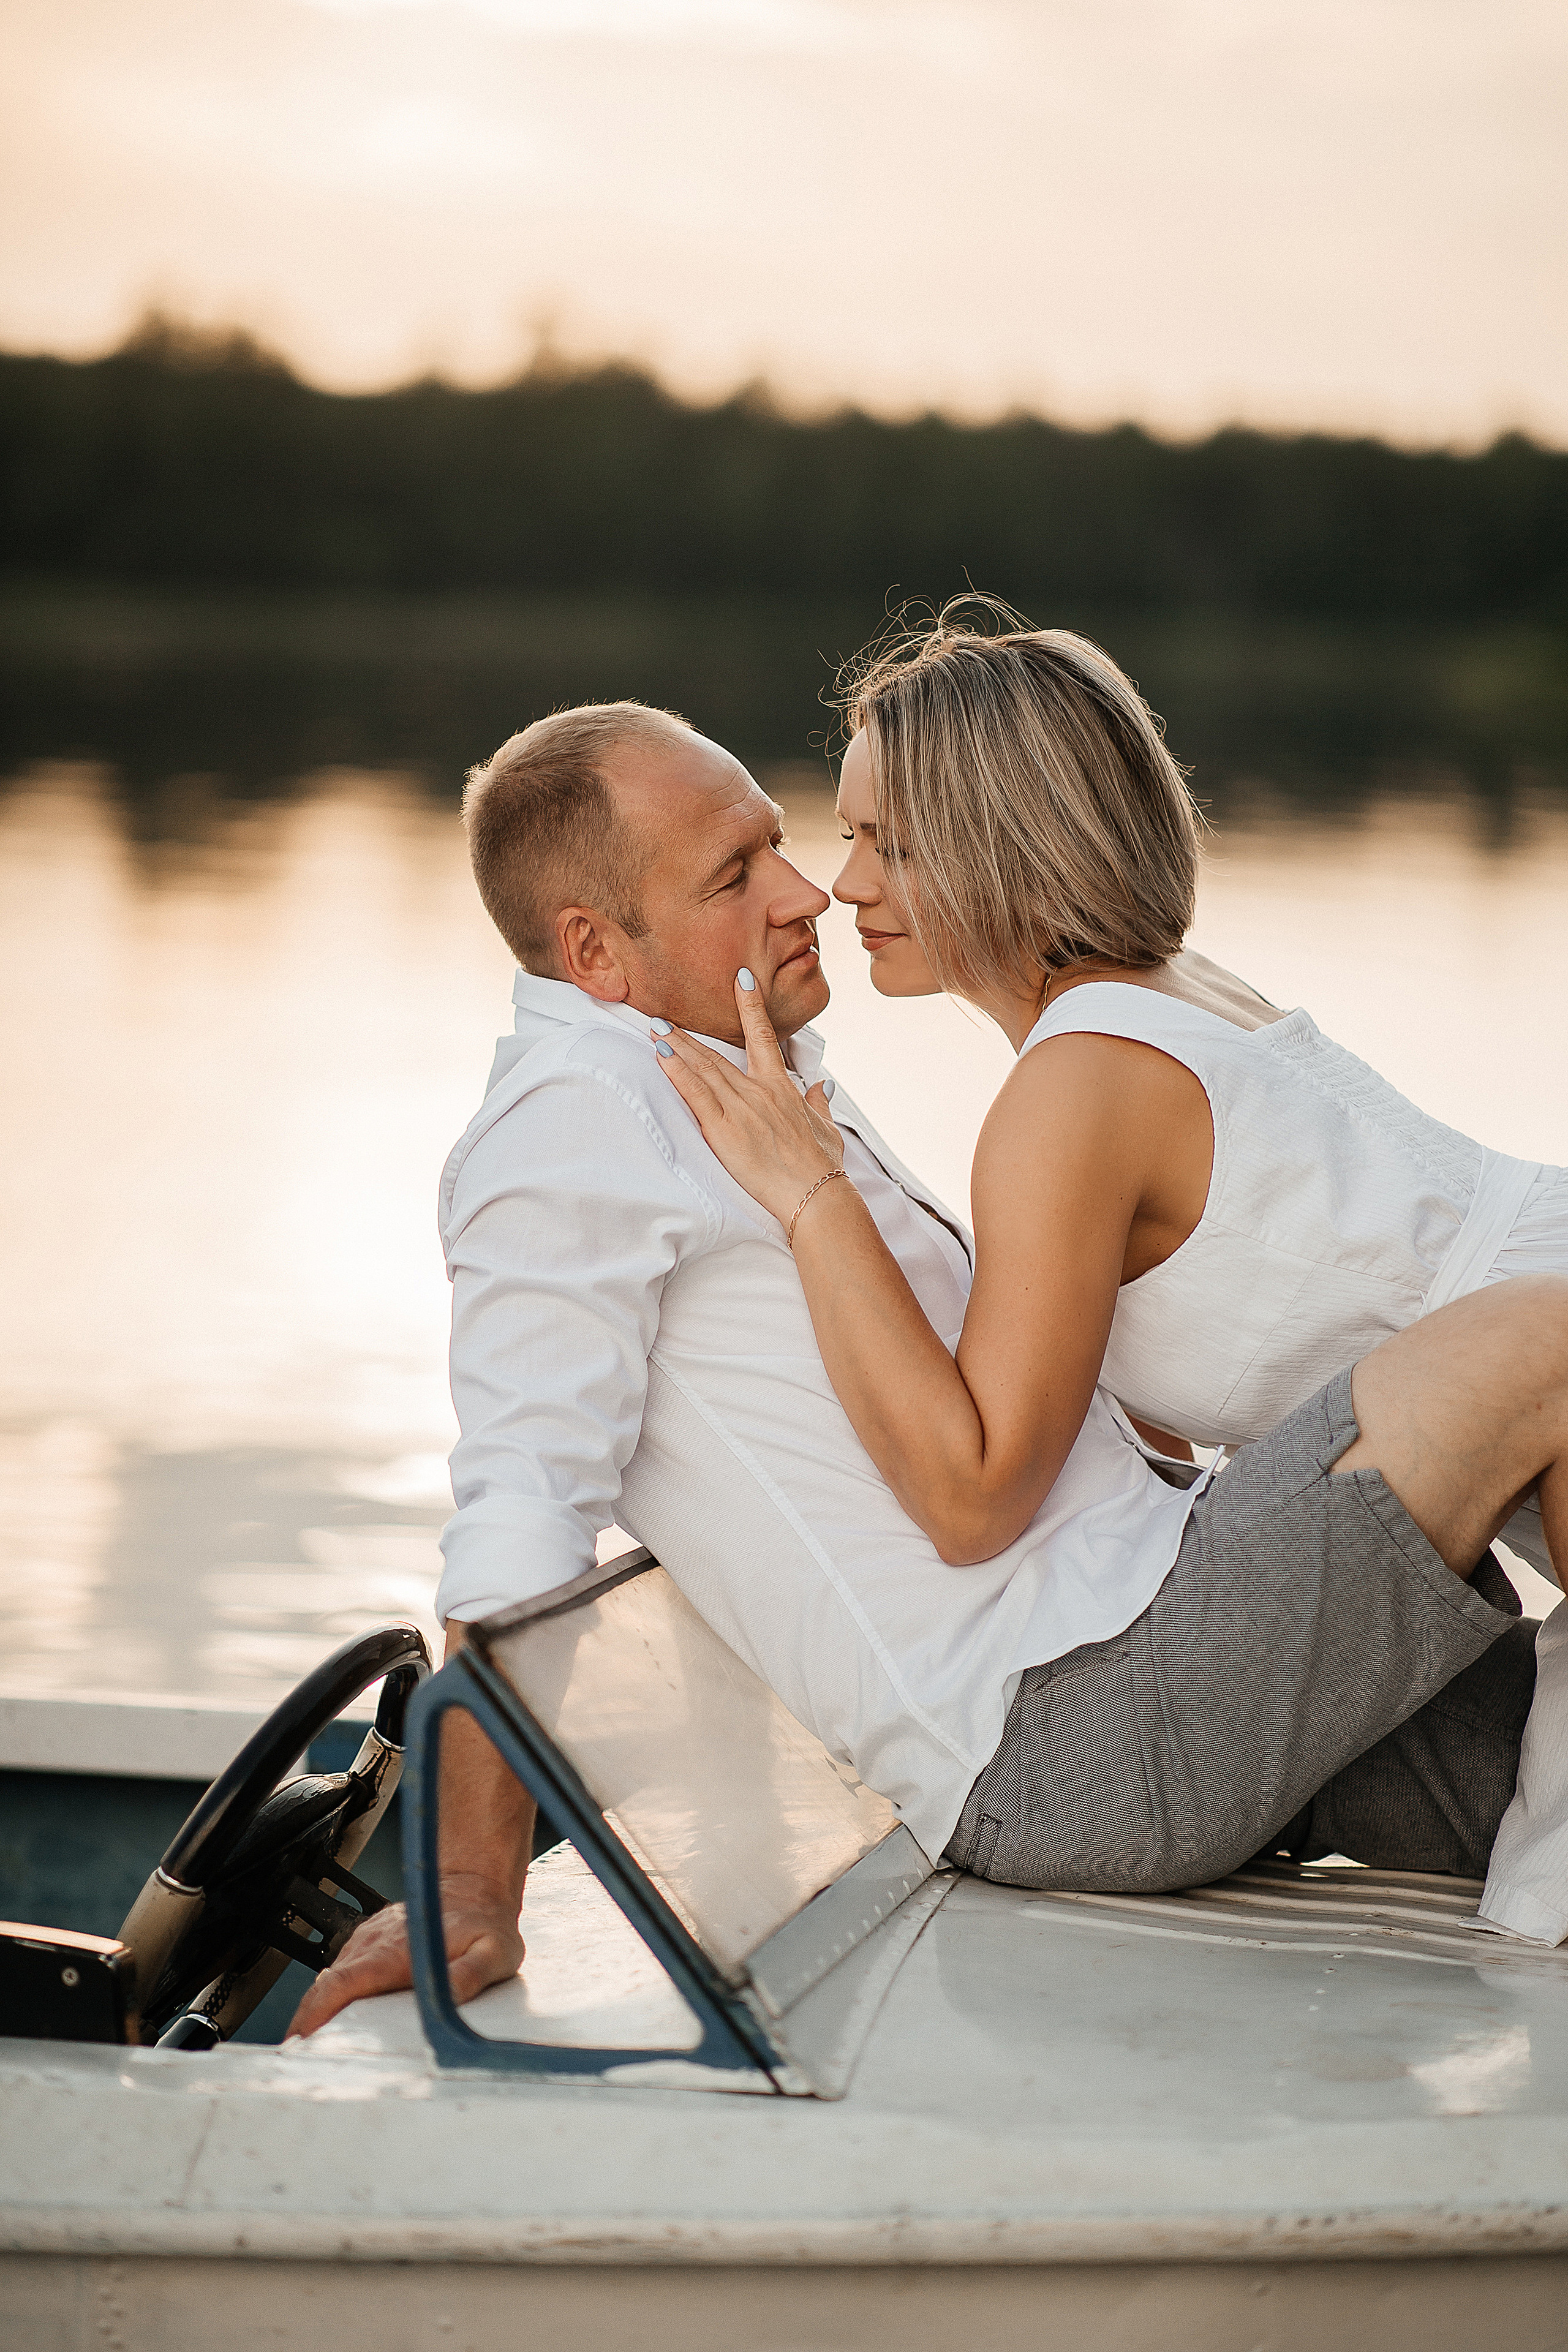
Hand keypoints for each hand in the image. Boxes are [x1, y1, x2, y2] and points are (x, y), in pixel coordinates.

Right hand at [284, 1872, 525, 2037]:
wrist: (477, 1888)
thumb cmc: (485, 1923)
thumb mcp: (492, 1952)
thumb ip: (470, 1976)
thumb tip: (445, 2000)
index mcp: (396, 1950)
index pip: (344, 1981)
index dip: (318, 2011)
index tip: (303, 2038)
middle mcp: (375, 1942)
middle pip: (326, 1985)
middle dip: (307, 2022)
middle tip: (301, 2063)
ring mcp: (369, 1941)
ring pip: (330, 1979)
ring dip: (317, 2012)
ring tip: (313, 2052)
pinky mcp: (371, 1943)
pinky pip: (343, 1971)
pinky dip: (331, 1996)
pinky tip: (334, 2022)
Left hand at [654, 971, 843, 1228]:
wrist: (815, 1194)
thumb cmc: (821, 1167)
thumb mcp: (828, 1129)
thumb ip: (820, 1103)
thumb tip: (822, 1086)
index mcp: (781, 1087)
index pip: (764, 1035)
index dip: (750, 1004)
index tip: (740, 977)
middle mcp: (758, 1090)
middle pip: (717, 1054)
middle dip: (688, 1034)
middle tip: (663, 1015)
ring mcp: (740, 1107)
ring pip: (702, 1068)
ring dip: (675, 1047)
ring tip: (655, 1028)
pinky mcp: (724, 1128)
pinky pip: (695, 1093)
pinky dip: (676, 1072)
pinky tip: (660, 1055)